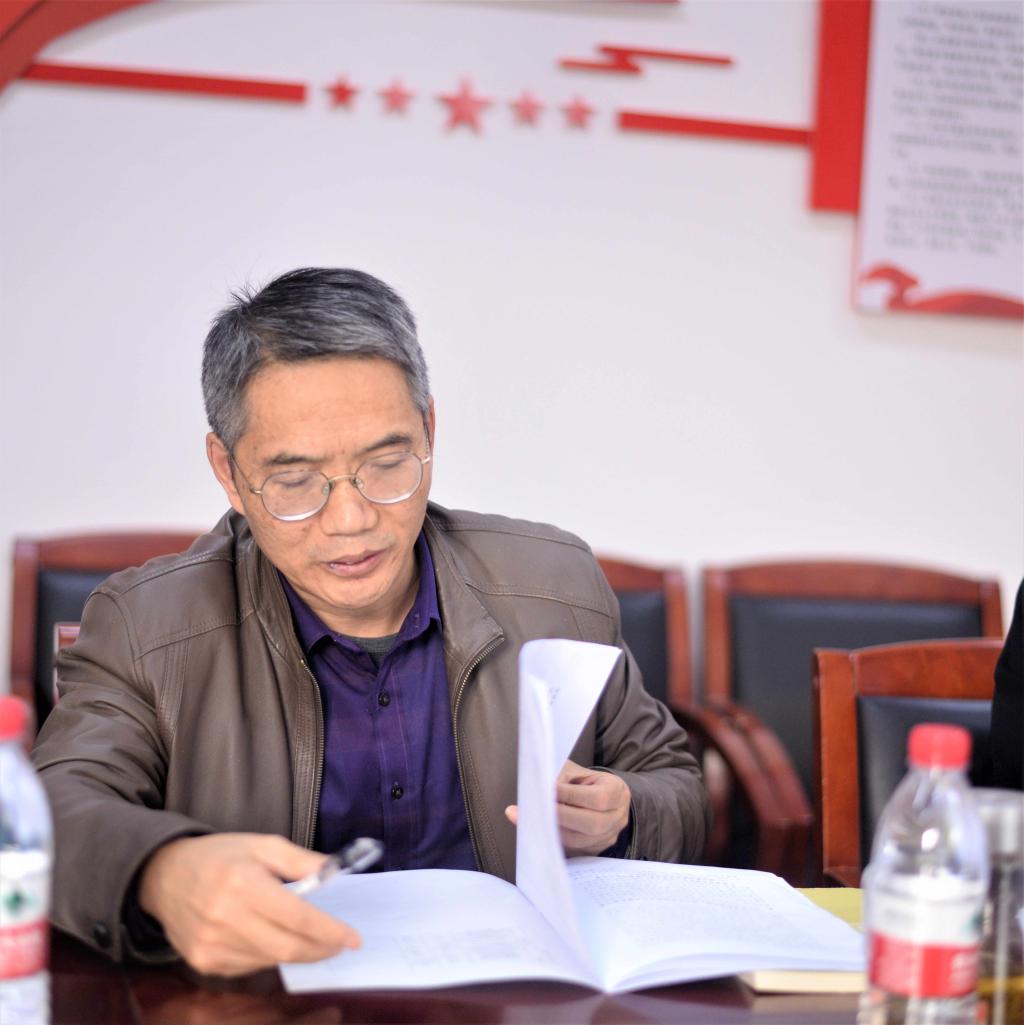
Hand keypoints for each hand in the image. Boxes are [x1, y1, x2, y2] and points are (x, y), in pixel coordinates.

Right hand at [138, 833, 360, 975]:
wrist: (165, 876)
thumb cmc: (221, 856)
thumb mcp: (263, 844)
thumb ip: (302, 860)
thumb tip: (336, 872)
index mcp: (244, 884)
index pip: (297, 917)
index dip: (329, 931)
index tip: (354, 939)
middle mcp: (226, 919)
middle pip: (288, 948)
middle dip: (321, 949)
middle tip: (339, 944)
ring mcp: (212, 946)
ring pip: (271, 961)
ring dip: (296, 952)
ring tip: (305, 935)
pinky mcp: (204, 963)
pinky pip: (251, 967)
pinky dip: (269, 955)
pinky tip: (269, 937)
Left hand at [505, 759, 630, 856]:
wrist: (596, 794)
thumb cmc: (584, 781)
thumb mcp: (575, 772)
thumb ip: (561, 778)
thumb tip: (540, 790)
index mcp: (616, 791)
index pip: (597, 798)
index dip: (571, 796)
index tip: (549, 791)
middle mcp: (617, 817)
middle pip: (592, 824)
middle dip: (562, 816)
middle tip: (540, 807)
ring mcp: (608, 836)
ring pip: (580, 840)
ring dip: (555, 830)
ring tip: (534, 818)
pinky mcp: (594, 849)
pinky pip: (573, 849)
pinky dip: (555, 839)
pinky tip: (541, 829)